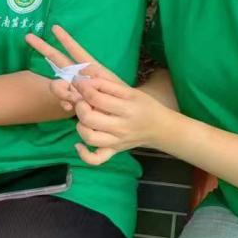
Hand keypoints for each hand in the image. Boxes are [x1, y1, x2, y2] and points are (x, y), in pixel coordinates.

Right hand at [25, 25, 118, 113]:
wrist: (122, 113)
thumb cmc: (118, 97)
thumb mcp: (106, 87)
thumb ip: (87, 85)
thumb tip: (70, 87)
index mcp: (90, 66)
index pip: (74, 49)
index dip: (65, 38)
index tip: (55, 27)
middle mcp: (79, 74)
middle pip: (57, 58)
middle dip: (43, 47)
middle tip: (28, 37)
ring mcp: (74, 87)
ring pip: (57, 83)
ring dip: (60, 90)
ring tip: (73, 99)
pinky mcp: (74, 100)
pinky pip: (62, 99)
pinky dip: (63, 102)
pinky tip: (69, 107)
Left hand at [26, 25, 170, 164]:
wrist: (159, 128)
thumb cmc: (144, 106)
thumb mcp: (130, 91)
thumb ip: (107, 84)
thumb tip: (85, 78)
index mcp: (126, 109)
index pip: (96, 98)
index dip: (83, 88)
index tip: (78, 82)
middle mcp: (120, 128)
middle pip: (89, 119)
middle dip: (80, 106)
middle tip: (82, 100)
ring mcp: (116, 143)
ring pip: (89, 138)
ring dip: (81, 126)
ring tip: (84, 118)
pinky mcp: (113, 152)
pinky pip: (95, 159)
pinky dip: (84, 154)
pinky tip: (78, 144)